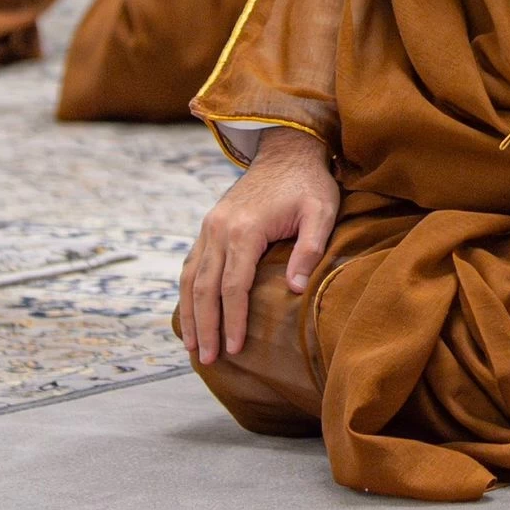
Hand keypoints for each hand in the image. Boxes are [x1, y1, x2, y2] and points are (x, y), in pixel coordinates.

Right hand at [179, 128, 339, 363]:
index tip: (236, 350)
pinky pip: (192, 264)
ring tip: (194, 347)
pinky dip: (188, 292)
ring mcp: (210, 226)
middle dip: (206, 327)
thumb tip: (294, 290)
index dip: (233, 321)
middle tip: (209, 359)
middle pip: (205, 288)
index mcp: (244, 229)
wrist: (286, 150)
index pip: (233, 287)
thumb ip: (310, 249)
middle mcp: (219, 228)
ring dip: (191, 314)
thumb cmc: (308, 183)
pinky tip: (192, 313)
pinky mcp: (209, 225)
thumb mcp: (321, 211)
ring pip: (191, 278)